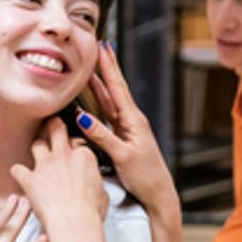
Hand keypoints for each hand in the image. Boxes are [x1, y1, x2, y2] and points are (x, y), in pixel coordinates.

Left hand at [9, 118, 107, 238]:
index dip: (74, 145)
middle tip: (52, 127)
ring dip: (37, 147)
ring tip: (37, 153)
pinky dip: (18, 172)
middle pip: (56, 129)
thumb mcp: (103, 194)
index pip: (77, 141)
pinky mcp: (30, 180)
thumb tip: (94, 184)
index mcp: (84, 157)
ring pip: (37, 143)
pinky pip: (17, 169)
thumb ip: (95, 182)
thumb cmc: (90, 212)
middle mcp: (63, 156)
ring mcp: (45, 166)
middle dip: (53, 126)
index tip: (73, 149)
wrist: (74, 223)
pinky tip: (20, 176)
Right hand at [78, 42, 178, 218]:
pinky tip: (94, 98)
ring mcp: (127, 129)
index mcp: (134, 120)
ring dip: (102, 82)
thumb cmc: (145, 177)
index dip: (109, 67)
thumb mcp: (123, 156)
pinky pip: (108, 114)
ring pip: (110, 100)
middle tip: (99, 47)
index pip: (118, 88)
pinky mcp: (123, 138)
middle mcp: (131, 120)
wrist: (158, 194)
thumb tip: (82, 116)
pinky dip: (100, 102)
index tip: (102, 47)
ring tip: (92, 67)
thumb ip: (103, 136)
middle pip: (115, 88)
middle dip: (107, 67)